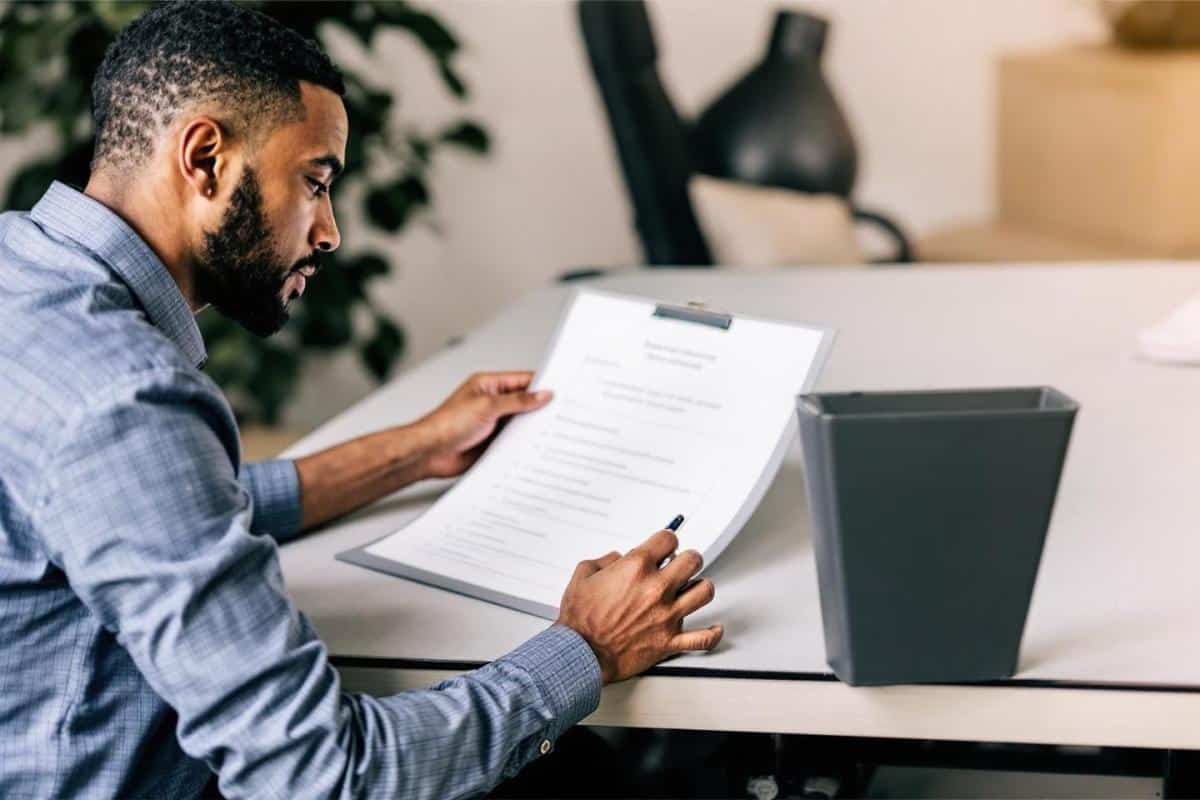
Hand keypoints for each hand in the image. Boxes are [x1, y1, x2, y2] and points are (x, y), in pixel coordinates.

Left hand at [418, 371, 551, 478]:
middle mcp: (491, 402)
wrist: (430, 452)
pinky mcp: (492, 441)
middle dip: (540, 407)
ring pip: (520, 423)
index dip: (541, 385)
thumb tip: (541, 395)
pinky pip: (513, 440)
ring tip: (552, 430)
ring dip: (532, 427)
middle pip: (523, 402)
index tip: (560, 390)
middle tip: (561, 411)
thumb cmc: (447, 423)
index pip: (522, 381)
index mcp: (488, 385)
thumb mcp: (487, 406)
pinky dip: (524, 443)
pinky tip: (535, 446)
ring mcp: (492, 423)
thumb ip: (517, 401)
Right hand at [556, 529, 722, 683]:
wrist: (580, 654)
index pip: (668, 540)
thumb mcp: (582, 577)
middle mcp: (656, 589)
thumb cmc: (580, 621)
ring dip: (700, 587)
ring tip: (692, 588)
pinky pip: (703, 638)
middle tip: (681, 564)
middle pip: (693, 560)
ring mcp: (667, 615)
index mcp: (636, 568)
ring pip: (704, 592)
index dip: (666, 542)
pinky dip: (712, 633)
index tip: (664, 547)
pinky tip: (714, 628)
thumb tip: (616, 559)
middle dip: (687, 559)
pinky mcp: (670, 641)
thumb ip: (602, 562)